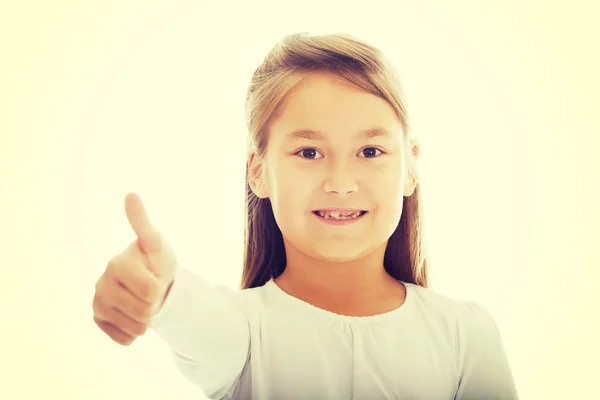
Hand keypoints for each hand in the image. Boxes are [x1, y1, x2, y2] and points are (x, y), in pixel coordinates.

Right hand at [92, 192, 177, 344]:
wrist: (152, 282)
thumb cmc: (156, 261)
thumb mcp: (156, 243)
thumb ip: (143, 223)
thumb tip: (131, 194)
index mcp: (117, 263)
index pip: (150, 290)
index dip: (159, 287)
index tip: (155, 275)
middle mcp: (102, 282)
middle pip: (144, 312)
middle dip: (154, 304)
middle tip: (151, 291)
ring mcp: (98, 302)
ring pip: (136, 328)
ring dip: (147, 319)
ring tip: (144, 301)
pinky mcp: (98, 319)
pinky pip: (125, 339)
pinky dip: (135, 331)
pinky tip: (132, 315)